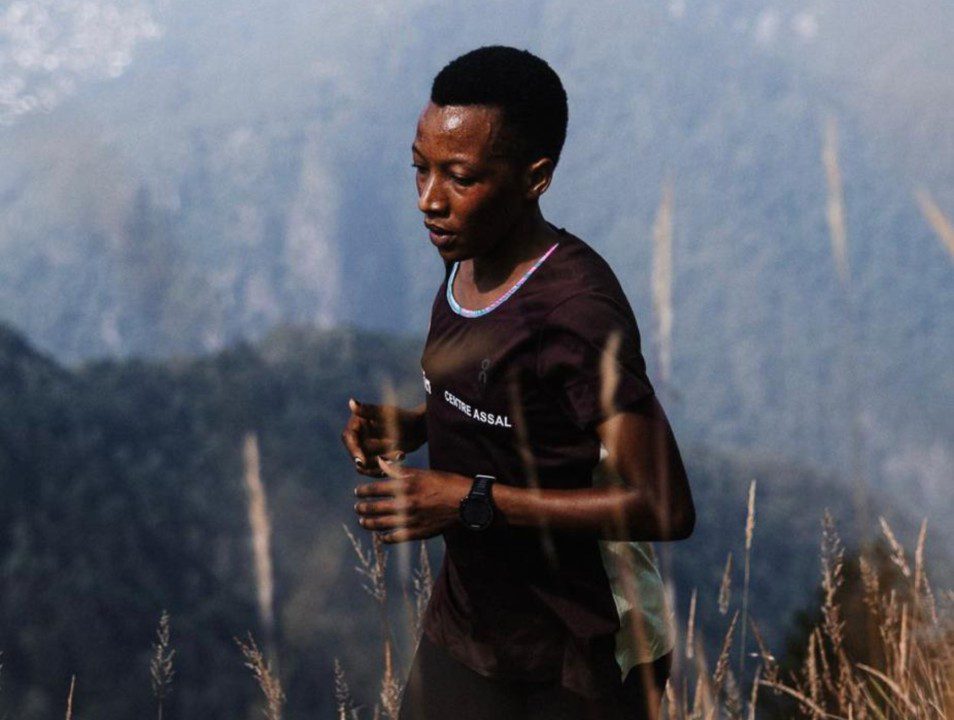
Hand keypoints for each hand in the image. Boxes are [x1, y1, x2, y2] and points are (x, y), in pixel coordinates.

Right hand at [341, 397, 425, 477]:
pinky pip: (371, 470)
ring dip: (382, 464)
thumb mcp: (387, 414)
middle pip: (357, 454)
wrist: (418, 429)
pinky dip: (383, 470)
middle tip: (398, 454)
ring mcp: (364, 448)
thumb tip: (352, 402)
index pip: (348, 438)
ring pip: (363, 466)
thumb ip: (369, 410)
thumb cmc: (404, 418)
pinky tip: (397, 463)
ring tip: (401, 455)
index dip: (354, 450)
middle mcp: (358, 436)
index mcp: (357, 422)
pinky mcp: (372, 458)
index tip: (362, 461)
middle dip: (375, 458)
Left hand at [353, 458, 470, 542]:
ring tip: (363, 521)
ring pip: (381, 524)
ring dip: (369, 523)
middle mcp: (405, 503)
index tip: (358, 492)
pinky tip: (382, 536)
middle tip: (358, 508)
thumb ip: (397, 470)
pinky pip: (395, 537)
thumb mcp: (420, 473)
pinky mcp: (417, 532)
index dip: (364, 491)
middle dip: (363, 508)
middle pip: (375, 508)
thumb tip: (379, 462)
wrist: (464, 502)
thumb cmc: (444, 483)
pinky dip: (386, 537)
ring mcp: (410, 520)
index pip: (375, 489)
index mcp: (405, 486)